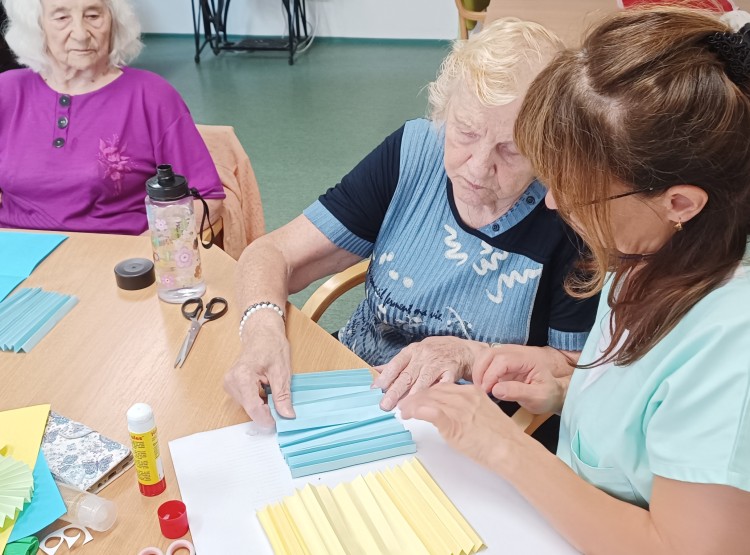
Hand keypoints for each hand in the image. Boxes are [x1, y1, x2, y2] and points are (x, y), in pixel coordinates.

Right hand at [223, 314, 294, 426]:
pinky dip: (258, 399)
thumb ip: (282, 396)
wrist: (261, 332)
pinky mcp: (231, 385)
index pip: (253, 408)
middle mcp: (231, 381)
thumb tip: (287, 415)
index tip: (280, 422)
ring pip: (248, 406)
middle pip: (250, 408)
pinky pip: (246, 400)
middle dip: (267, 410)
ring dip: (262, 404)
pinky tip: (265, 388)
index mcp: (242, 376)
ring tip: (272, 388)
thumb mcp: (282, 371)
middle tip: (281, 402)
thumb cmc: (271, 345)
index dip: (268, 418)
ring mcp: (229, 384)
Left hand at [372, 336, 483, 410]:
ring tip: (403, 407)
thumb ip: (396, 365)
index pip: (396, 364)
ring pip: (424, 381)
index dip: (386, 377)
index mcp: (412, 351)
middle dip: (395, 391)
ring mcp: (438, 363)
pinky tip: (428, 403)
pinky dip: (436, 393)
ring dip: (413, 395)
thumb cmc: (434, 353)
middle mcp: (424, 356)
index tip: (376, 389)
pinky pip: (443, 384)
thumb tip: (375, 372)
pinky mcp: (452, 371)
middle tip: (385, 405)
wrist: (462, 349)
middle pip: (408, 375)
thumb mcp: (414, 353)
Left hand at [399, 383, 522, 470]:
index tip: (418, 398)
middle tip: (405, 405)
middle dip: (415, 397)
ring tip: (403, 412)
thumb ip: (466, 409)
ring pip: (428, 400)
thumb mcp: (483, 414)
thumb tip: (450, 413)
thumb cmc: (501, 438)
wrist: (511, 449)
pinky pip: (431, 412)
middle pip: (432, 391)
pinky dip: (417, 411)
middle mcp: (464, 396)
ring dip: (412, 405)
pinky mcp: (454, 423)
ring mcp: (459, 408)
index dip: (427, 392)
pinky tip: (409, 414)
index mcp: (472, 391)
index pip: (442, 387)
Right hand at [472, 345, 568, 413]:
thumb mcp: (538, 397)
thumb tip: (495, 389)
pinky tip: (483, 386)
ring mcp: (507, 356)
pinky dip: (480, 372)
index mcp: (527, 359)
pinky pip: (485, 362)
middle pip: (490, 353)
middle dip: (480, 371)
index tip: (487, 391)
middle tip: (480, 390)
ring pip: (485, 355)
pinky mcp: (501, 363)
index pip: (502, 360)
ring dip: (478, 371)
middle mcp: (515, 353)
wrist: (552, 392)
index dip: (491, 374)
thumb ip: (518, 392)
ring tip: (481, 389)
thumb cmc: (547, 394)